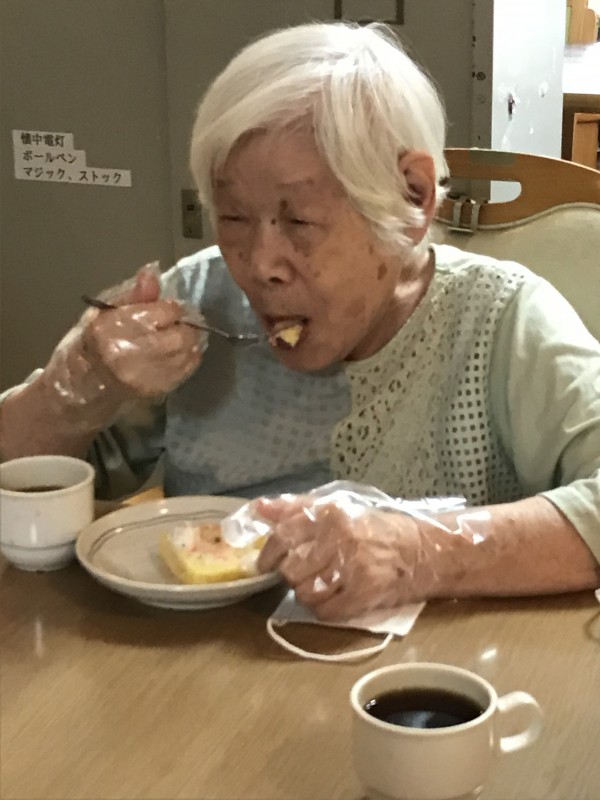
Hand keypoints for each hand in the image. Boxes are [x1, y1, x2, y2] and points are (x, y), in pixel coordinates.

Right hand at [81, 269, 201, 396]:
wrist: (84, 383)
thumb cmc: (92, 342)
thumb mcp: (104, 311)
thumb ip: (133, 294)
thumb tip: (152, 272)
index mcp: (116, 327)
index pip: (166, 312)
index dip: (172, 309)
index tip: (167, 310)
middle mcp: (132, 352)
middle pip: (182, 335)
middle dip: (184, 327)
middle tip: (176, 325)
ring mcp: (146, 375)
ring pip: (188, 353)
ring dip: (189, 343)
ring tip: (176, 339)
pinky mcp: (157, 390)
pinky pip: (186, 370)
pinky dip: (187, 359)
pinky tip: (176, 354)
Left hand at [256, 497, 427, 620]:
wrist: (421, 550)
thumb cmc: (374, 529)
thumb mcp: (336, 508)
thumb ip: (296, 508)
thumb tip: (259, 508)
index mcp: (330, 514)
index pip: (283, 536)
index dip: (269, 554)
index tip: (266, 563)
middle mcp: (340, 538)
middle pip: (291, 569)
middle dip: (292, 575)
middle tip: (304, 572)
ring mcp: (353, 567)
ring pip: (305, 592)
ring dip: (307, 593)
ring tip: (322, 584)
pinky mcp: (364, 593)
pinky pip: (325, 611)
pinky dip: (323, 609)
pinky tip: (333, 598)